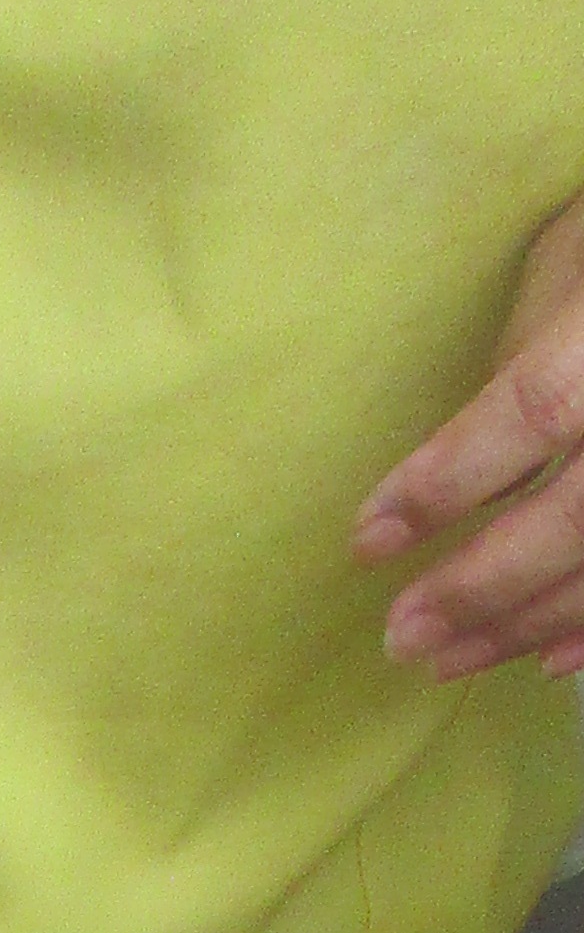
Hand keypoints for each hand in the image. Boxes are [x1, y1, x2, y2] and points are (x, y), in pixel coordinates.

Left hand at [357, 191, 583, 681]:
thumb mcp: (572, 272)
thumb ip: (531, 365)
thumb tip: (475, 480)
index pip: (536, 409)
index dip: (448, 480)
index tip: (369, 539)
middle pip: (582, 514)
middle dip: (485, 586)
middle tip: (402, 637)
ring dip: (531, 623)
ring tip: (448, 660)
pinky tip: (546, 659)